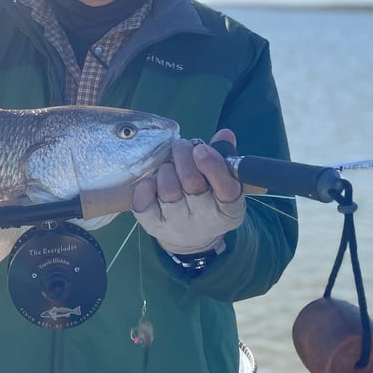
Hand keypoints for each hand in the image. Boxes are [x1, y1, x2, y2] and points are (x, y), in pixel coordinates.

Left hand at [131, 129, 244, 254]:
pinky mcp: (153, 225)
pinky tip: (154, 181)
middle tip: (181, 146)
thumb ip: (224, 156)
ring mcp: (177, 224)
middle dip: (184, 156)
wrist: (191, 238)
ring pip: (168, 190)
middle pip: (193, 183)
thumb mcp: (223, 181)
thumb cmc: (207, 200)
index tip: (201, 149)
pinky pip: (143, 201)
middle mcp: (204, 219)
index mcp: (228, 209)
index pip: (227, 189)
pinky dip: (147, 185)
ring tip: (170, 166)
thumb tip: (224, 134)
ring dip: (167, 170)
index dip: (213, 165)